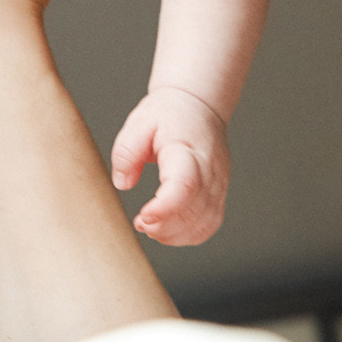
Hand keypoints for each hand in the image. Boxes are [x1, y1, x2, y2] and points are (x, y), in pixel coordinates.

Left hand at [110, 86, 230, 244]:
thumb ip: (127, 152)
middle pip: (193, 211)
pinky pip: (208, 226)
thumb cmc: (169, 114)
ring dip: (174, 234)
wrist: (199, 106)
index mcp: (188, 150)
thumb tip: (123, 184)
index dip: (165, 208)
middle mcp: (210, 171)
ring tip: (150, 225)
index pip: (185, 185)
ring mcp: (218, 185)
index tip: (143, 215)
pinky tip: (168, 229)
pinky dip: (187, 235)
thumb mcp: (139, 122)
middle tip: (140, 221)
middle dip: (163, 226)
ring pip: (203, 224)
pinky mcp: (219, 195)